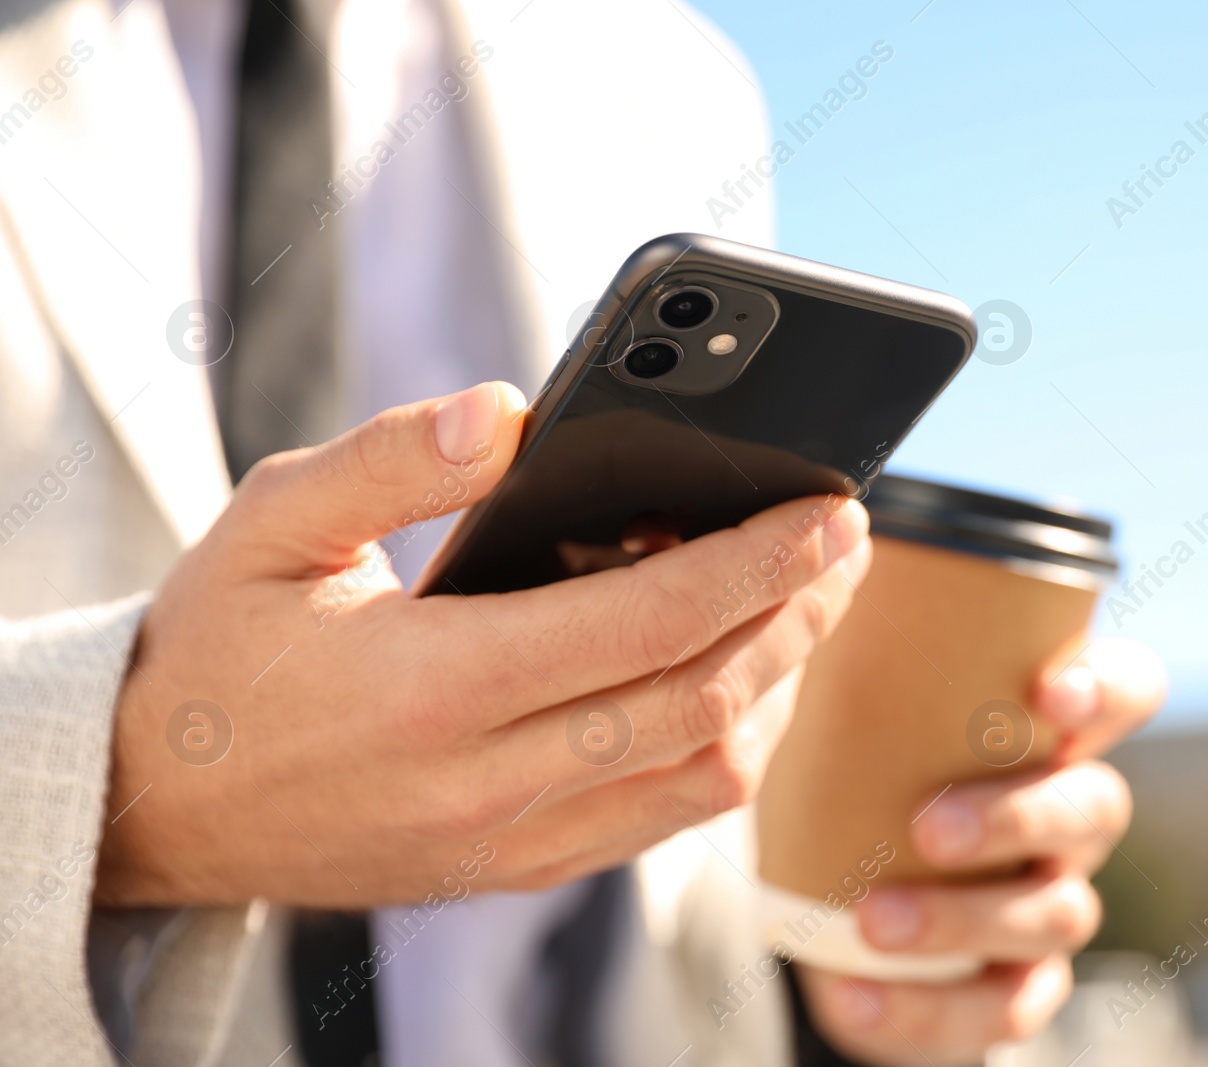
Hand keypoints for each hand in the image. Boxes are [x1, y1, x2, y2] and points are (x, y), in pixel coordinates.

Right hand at [97, 382, 871, 905]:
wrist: (157, 807)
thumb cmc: (216, 652)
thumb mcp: (272, 526)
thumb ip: (390, 460)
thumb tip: (513, 408)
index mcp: (435, 684)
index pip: (648, 620)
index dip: (759, 561)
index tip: (831, 508)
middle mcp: (489, 778)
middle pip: (705, 698)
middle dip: (798, 615)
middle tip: (851, 542)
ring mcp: (511, 839)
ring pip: (703, 773)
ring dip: (776, 683)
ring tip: (804, 601)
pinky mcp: (517, 868)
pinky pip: (662, 816)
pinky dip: (725, 746)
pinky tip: (735, 678)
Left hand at [794, 638, 1164, 1065]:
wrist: (831, 896)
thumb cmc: (857, 766)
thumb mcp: (854, 700)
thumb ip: (854, 644)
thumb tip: (807, 563)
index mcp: (1050, 725)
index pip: (1126, 690)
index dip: (1106, 690)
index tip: (1049, 690)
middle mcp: (1070, 811)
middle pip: (1094, 807)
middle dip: (1018, 816)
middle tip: (929, 826)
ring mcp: (1049, 900)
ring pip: (1054, 912)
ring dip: (964, 919)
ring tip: (874, 921)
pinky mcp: (1013, 987)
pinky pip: (1003, 1009)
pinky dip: (926, 1011)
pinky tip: (854, 997)